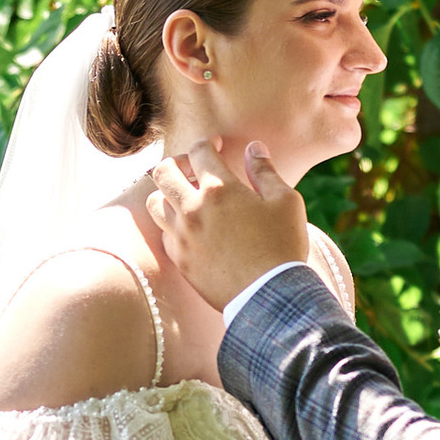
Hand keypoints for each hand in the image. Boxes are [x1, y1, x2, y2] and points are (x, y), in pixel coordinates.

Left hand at [144, 136, 307, 311]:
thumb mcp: (285, 201)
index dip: (209, 143)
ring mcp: (182, 236)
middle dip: (178, 163)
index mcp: (219, 189)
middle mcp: (192, 209)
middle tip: (194, 169)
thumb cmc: (282, 246)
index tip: (217, 146)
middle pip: (163, 172)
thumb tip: (254, 149)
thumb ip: (265, 171)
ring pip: (155, 203)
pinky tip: (190, 227)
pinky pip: (163, 233)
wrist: (270, 296)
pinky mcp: (179, 260)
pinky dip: (172, 224)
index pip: (199, 151)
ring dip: (168, 194)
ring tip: (187, 197)